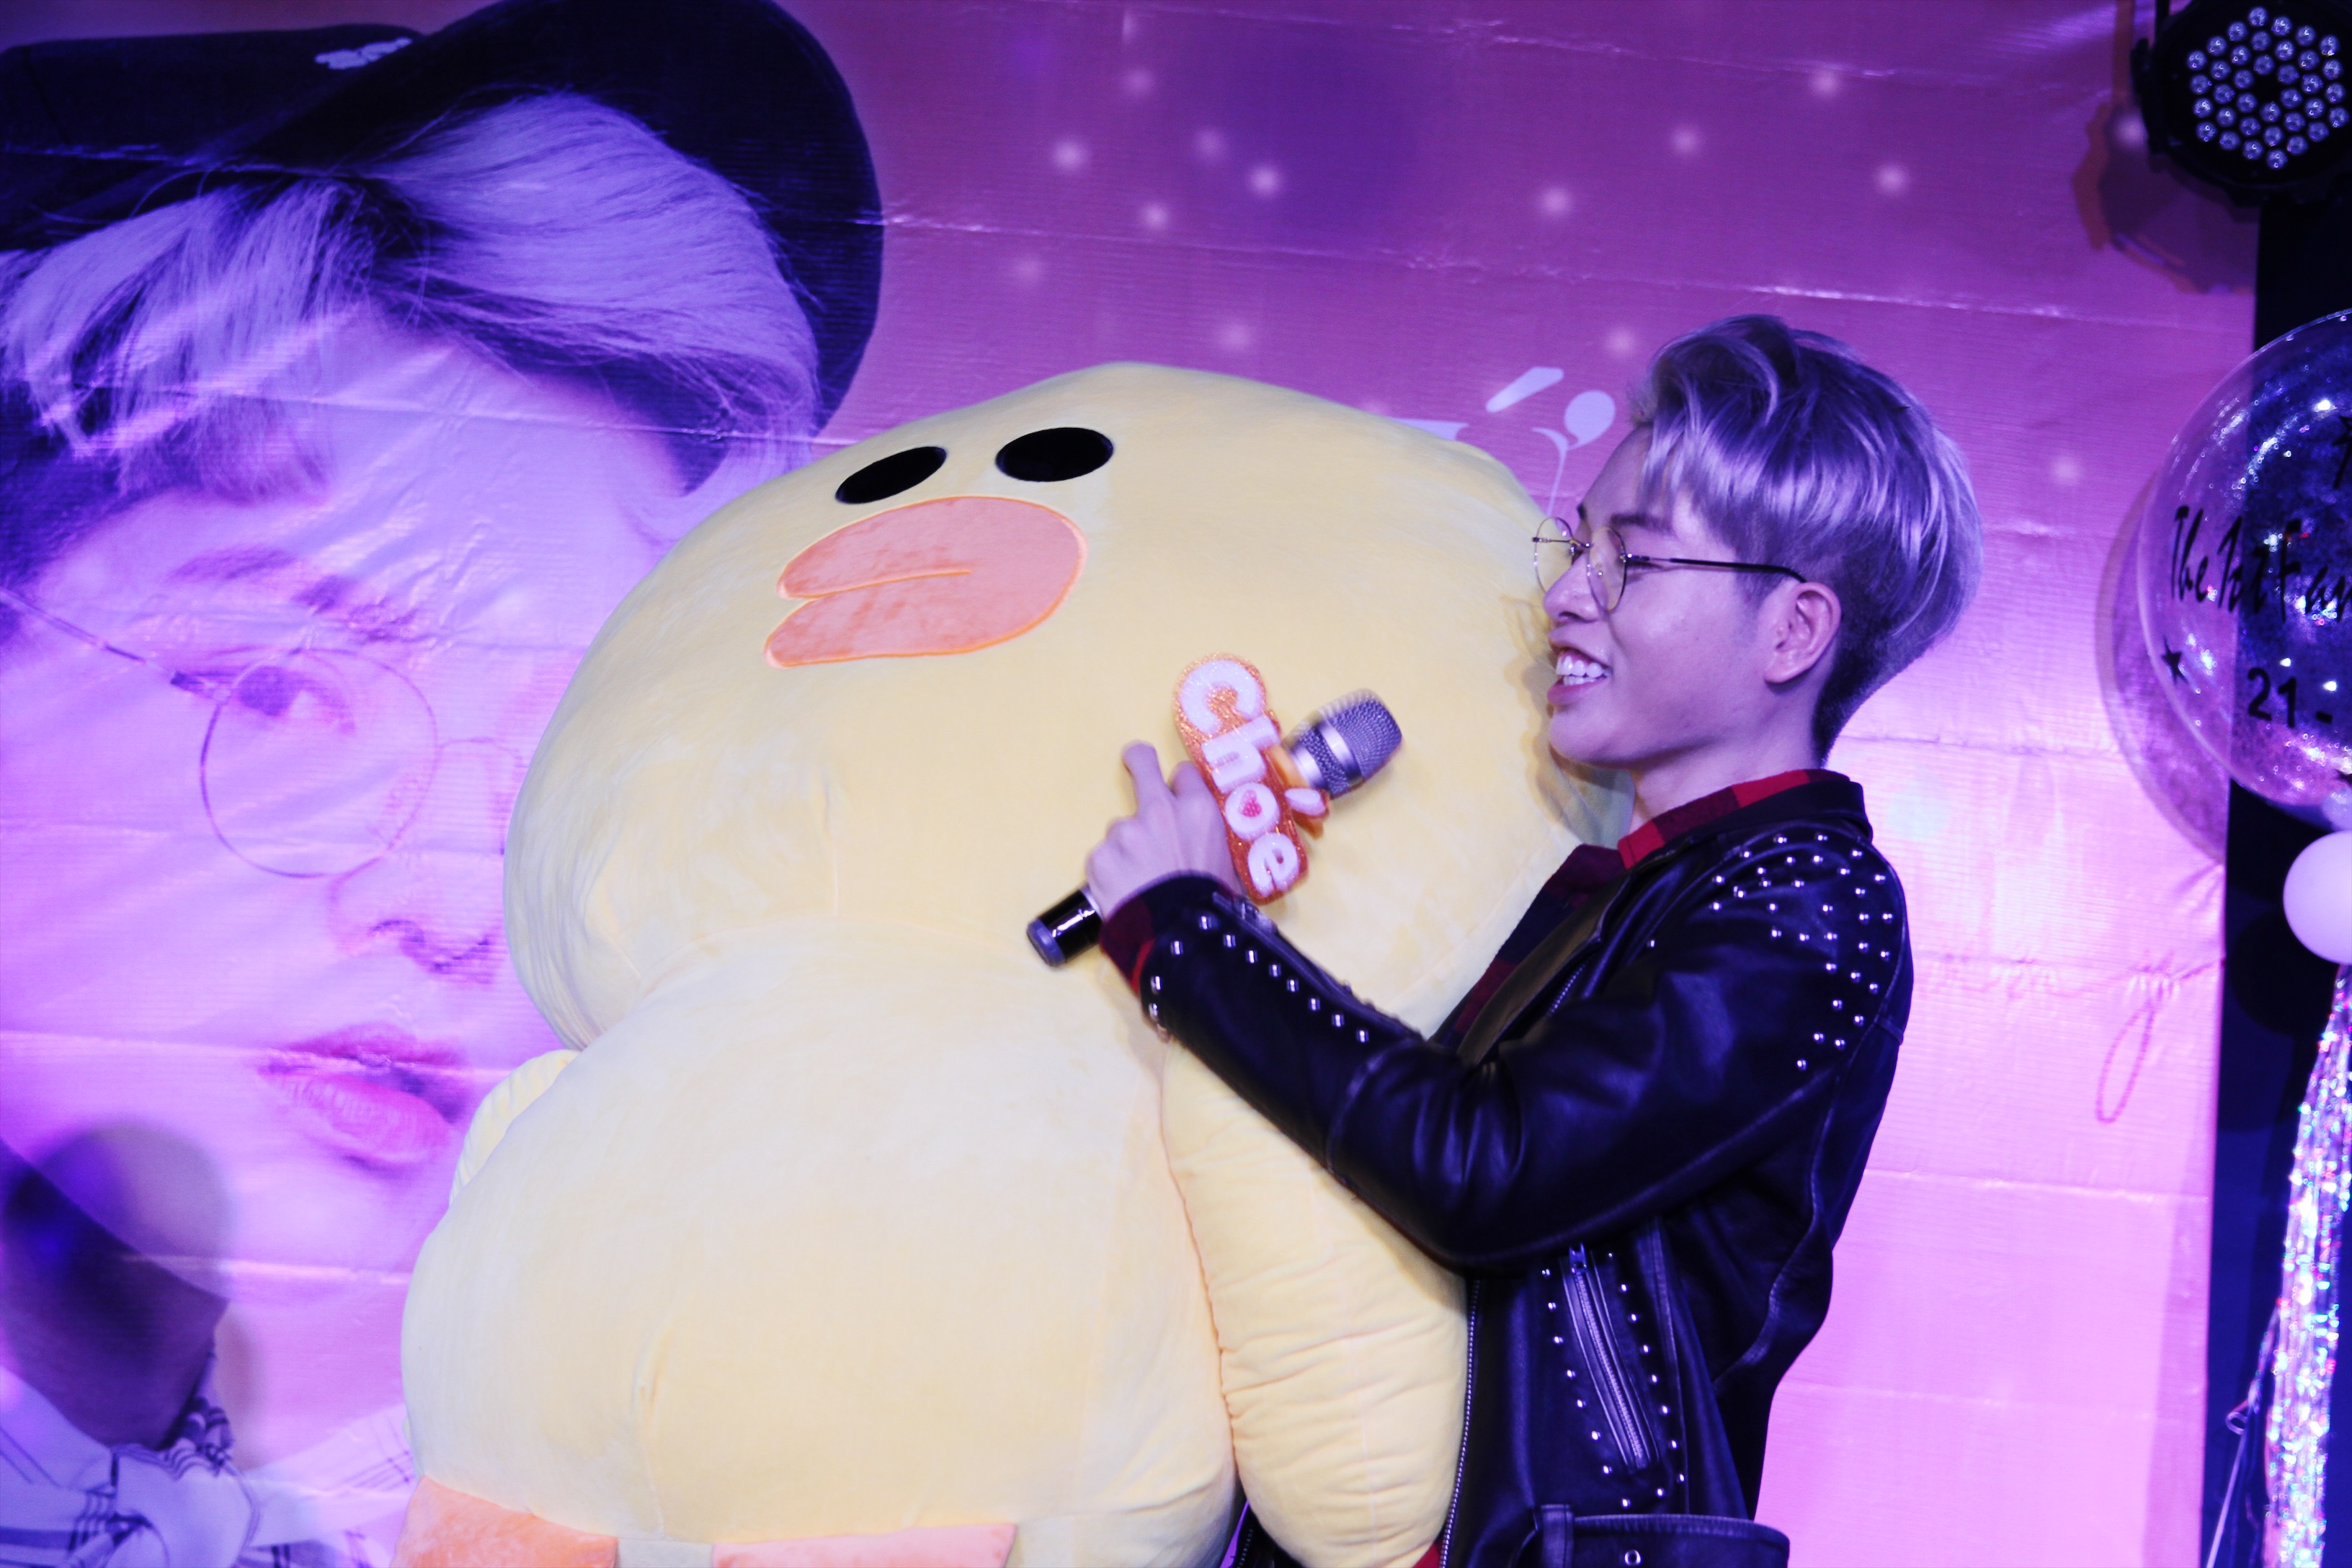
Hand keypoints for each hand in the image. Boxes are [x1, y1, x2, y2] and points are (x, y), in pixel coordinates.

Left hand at [1085, 742, 1240, 914]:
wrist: (1178, 935)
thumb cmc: (1210, 906)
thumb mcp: (1227, 866)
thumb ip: (1208, 843)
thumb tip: (1203, 848)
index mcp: (1198, 811)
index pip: (1184, 774)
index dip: (1179, 786)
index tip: (1176, 794)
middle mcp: (1160, 811)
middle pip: (1142, 763)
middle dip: (1138, 760)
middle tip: (1135, 762)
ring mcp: (1126, 831)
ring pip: (1122, 829)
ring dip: (1128, 848)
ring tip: (1140, 882)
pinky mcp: (1100, 855)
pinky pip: (1105, 858)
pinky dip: (1111, 873)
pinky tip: (1125, 893)